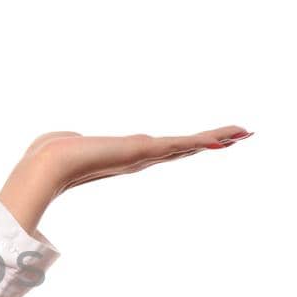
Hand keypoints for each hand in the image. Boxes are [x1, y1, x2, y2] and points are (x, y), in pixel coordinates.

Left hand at [25, 126, 253, 194]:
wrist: (51, 163)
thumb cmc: (52, 153)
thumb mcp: (68, 140)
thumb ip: (73, 138)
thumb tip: (68, 137)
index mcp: (126, 155)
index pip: (164, 148)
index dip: (185, 144)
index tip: (205, 142)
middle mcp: (140, 158)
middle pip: (183, 148)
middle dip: (212, 141)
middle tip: (241, 135)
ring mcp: (145, 156)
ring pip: (188, 145)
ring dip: (218, 138)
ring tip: (245, 133)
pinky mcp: (146, 151)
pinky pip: (182, 144)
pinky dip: (204, 140)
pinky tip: (225, 139)